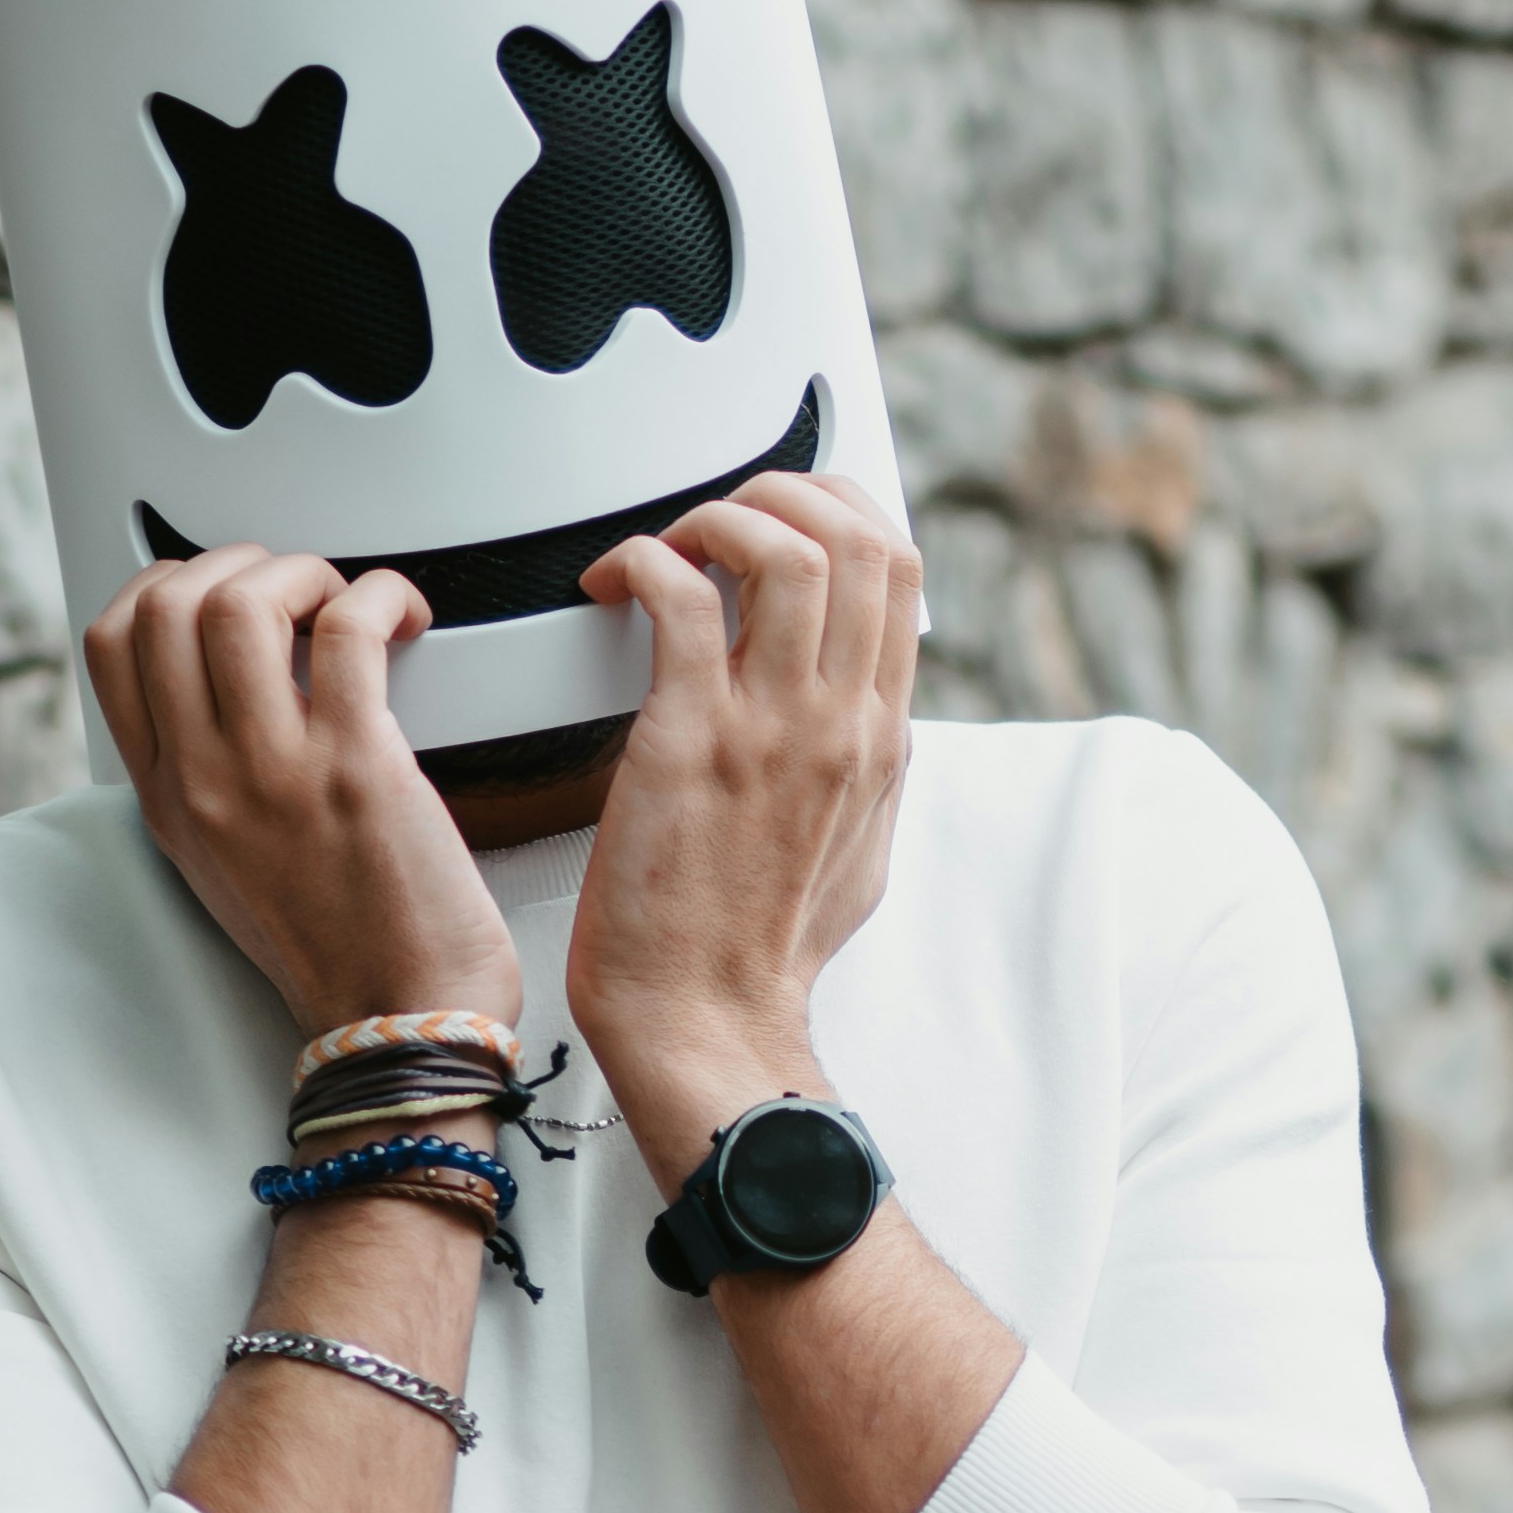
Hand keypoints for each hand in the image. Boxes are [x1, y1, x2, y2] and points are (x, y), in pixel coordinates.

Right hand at [83, 550, 519, 1037]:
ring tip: (342, 603)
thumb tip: (223, 689)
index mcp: (168, 797)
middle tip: (294, 590)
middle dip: (235, 562)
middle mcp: (205, 779)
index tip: (219, 587)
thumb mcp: (224, 863)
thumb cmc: (338, 946)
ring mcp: (273, 772)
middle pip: (163, 604)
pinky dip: (381, 596)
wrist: (399, 1021)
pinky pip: (348, 629)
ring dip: (302, 572)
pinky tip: (403, 617)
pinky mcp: (356, 766)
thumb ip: (206, 779)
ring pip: (241, 602)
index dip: (162, 583)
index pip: (110, 646)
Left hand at [564, 469, 924, 1188]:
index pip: (900, 567)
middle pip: (859, 534)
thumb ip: (872, 775)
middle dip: (785, 490)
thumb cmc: (759, 953)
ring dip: (717, 517)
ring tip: (672, 545)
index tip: (785, 512)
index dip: (841, 506)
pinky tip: (613, 583)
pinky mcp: (688, 741)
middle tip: (721, 516)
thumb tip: (877, 731)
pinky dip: (643, 562)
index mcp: (880, 737)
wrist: (706, 1022)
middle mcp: (839, 720)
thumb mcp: (860, 854)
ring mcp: (769, 727)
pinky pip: (679, 598)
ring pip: (784, 547)